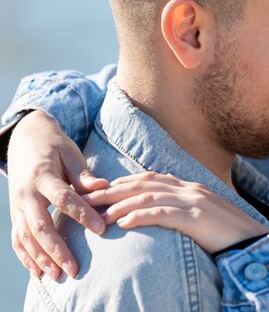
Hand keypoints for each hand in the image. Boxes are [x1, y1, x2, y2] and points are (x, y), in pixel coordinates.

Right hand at [8, 111, 108, 278]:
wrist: (25, 140)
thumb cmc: (55, 147)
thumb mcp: (71, 154)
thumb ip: (84, 175)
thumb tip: (105, 187)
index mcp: (43, 176)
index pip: (64, 199)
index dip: (83, 214)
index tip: (102, 229)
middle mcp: (26, 193)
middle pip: (40, 226)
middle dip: (57, 250)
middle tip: (75, 269)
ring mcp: (17, 205)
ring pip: (26, 237)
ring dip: (41, 259)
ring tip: (58, 276)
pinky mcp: (15, 212)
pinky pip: (17, 238)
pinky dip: (26, 256)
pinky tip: (39, 272)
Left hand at [83, 172, 268, 253]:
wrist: (254, 241)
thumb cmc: (228, 233)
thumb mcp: (205, 215)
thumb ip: (185, 208)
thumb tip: (163, 212)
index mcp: (191, 187)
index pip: (151, 178)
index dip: (124, 182)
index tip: (103, 189)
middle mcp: (190, 189)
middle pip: (144, 184)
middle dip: (114, 190)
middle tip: (89, 198)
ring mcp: (193, 202)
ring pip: (149, 197)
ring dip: (121, 205)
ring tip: (100, 214)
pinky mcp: (196, 218)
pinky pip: (163, 214)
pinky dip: (141, 216)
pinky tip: (124, 223)